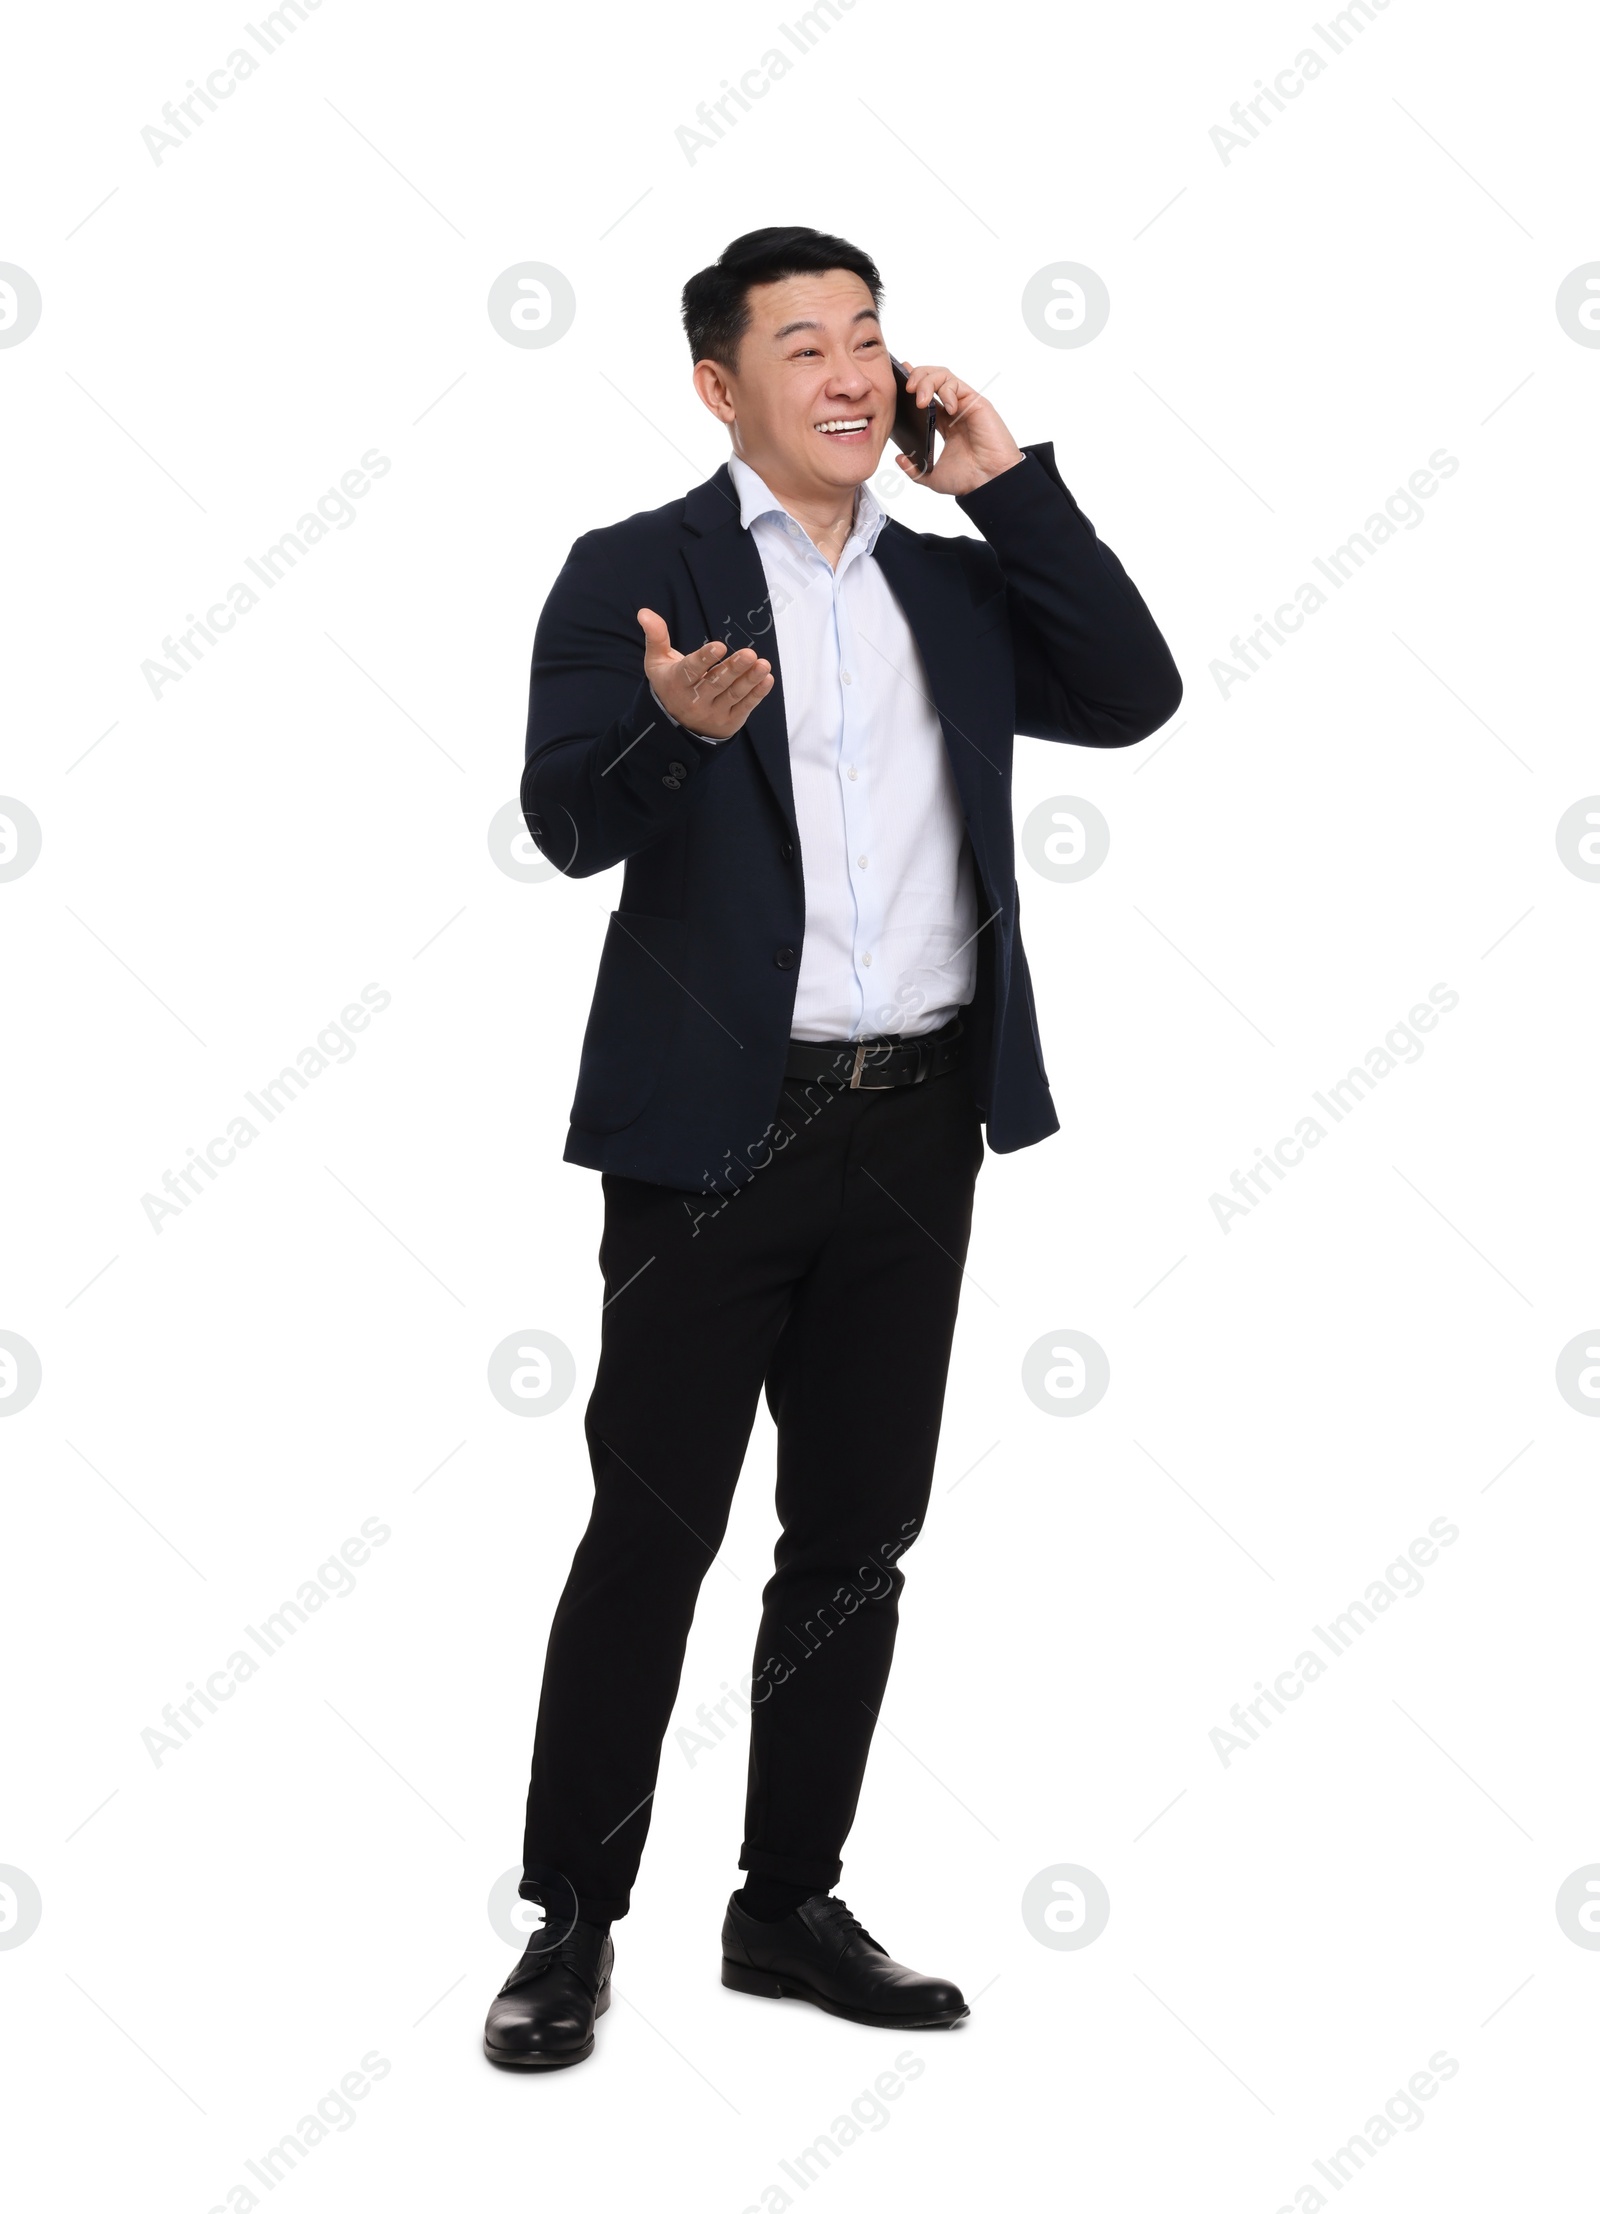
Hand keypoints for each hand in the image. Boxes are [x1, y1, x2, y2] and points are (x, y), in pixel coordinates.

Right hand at [637, 611, 772, 740]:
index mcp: (677, 683)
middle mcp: (694, 701)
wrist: (674, 725)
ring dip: (750, 680)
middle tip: (750, 654)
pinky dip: (757, 694)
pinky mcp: (728, 722)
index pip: (691, 670)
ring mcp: (713, 713)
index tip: (720, 646)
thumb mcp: (657, 662)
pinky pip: (744, 707)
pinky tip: (766, 679)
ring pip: (733, 695)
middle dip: (733, 668)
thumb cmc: (670, 683)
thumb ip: (655, 636)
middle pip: (716, 683)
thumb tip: (644, 612)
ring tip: (763, 665)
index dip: (705, 658)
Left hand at [894, 362, 1024, 496]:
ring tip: (920, 399)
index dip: (912, 384)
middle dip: (916, 376)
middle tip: (907, 390)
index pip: (925, 395)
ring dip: (927, 381)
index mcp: (943, 423)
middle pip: (932, 378)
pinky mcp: (976, 402)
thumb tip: (899, 457)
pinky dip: (947, 391)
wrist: (988, 482)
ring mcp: (964, 405)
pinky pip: (957, 385)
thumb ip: (915, 469)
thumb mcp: (932, 477)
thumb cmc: (967, 479)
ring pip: (943, 375)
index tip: (897, 380)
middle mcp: (953, 410)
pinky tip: (948, 409)